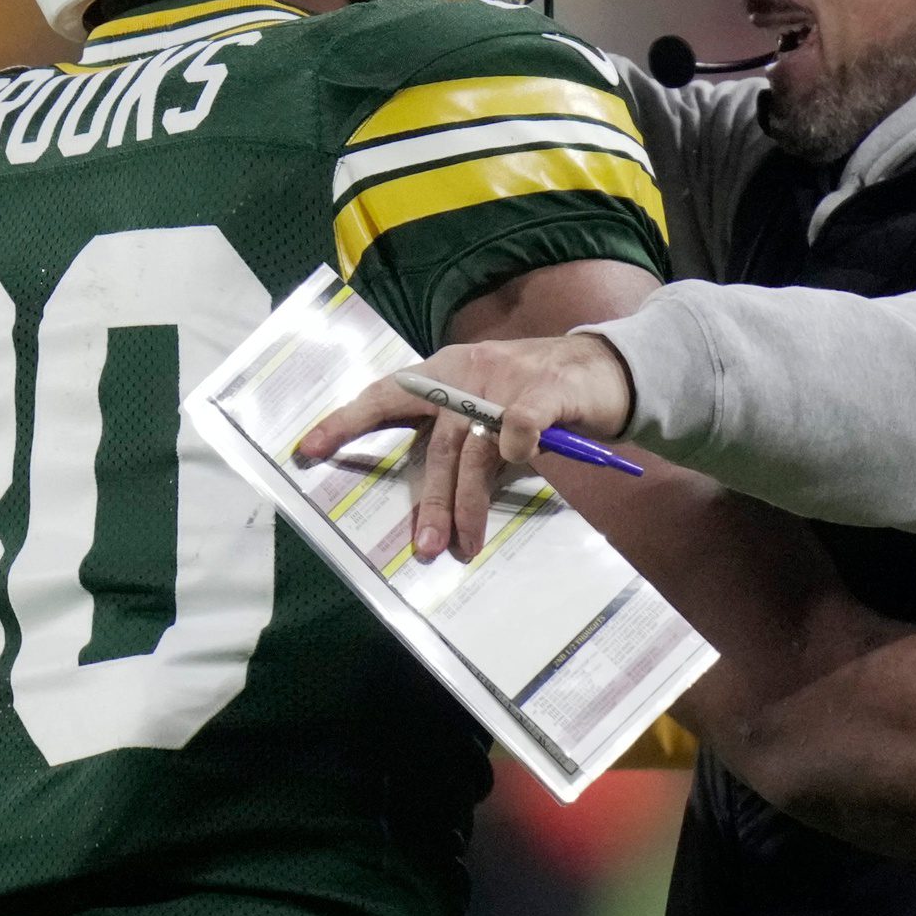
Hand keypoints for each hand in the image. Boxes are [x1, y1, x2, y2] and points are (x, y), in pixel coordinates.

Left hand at [298, 333, 635, 561]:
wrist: (606, 367)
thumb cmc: (537, 396)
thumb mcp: (487, 410)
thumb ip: (458, 442)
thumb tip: (429, 502)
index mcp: (444, 375)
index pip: (385, 398)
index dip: (347, 423)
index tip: (310, 450)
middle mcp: (468, 376)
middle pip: (436, 446)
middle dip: (431, 502)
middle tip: (424, 548)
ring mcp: (507, 382)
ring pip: (476, 450)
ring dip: (468, 501)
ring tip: (464, 545)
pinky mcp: (547, 392)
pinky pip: (523, 422)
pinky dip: (518, 439)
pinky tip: (519, 458)